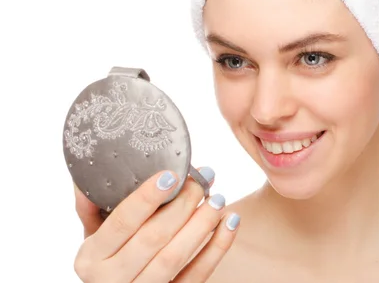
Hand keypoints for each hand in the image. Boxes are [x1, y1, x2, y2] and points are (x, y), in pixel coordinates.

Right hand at [72, 168, 239, 281]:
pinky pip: (197, 276)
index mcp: (91, 257)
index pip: (121, 222)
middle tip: (202, 181)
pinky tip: (230, 222)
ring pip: (174, 258)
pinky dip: (217, 248)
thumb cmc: (112, 255)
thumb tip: (95, 164)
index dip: (146, 197)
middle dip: (181, 205)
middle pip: (152, 238)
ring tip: (217, 199)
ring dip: (201, 224)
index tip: (171, 175)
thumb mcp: (96, 234)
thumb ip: (93, 203)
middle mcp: (111, 280)